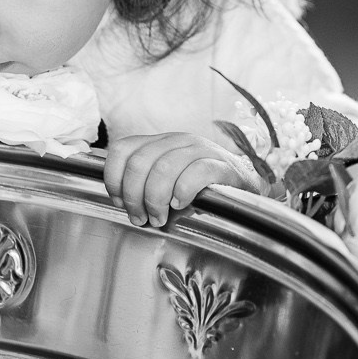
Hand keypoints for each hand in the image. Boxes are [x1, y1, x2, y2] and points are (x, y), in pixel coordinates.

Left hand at [103, 132, 259, 226]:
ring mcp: (200, 149)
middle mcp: (177, 140)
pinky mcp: (221, 164)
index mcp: (159, 142)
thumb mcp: (168, 179)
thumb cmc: (200, 189)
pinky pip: (196, 172)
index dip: (114, 179)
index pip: (122, 149)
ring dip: (156, 199)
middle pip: (140, 163)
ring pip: (164, 168)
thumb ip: (144, 181)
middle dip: (135, 197)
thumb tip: (118, 199)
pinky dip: (183, 191)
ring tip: (160, 218)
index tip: (120, 202)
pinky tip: (181, 204)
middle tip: (142, 218)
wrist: (243, 187)